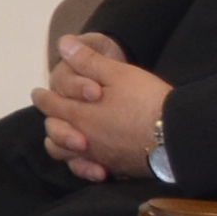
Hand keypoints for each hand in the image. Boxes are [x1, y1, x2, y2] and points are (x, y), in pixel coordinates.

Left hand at [33, 30, 172, 184]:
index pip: (51, 106)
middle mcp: (85, 139)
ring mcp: (100, 157)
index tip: (37, 94)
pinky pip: (90, 170)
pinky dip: (84, 166)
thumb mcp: (119, 73)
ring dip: (62, 145)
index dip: (43, 98)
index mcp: (80, 115)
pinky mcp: (117, 168)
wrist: (178, 134)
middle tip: (49, 114)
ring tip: (66, 137)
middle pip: (55, 132)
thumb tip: (64, 45)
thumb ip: (88, 61)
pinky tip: (90, 161)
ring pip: (68, 155)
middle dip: (50, 120)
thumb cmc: (147, 100)